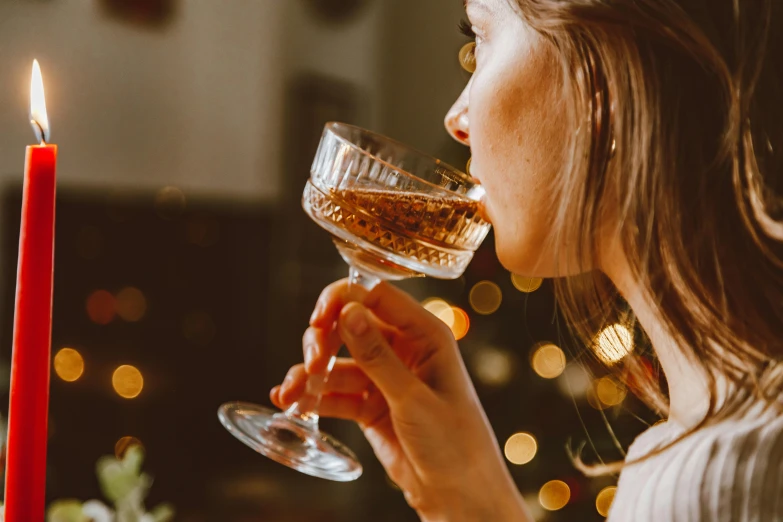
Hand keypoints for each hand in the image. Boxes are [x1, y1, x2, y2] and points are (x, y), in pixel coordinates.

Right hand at [270, 279, 530, 521]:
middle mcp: (404, 349)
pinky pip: (336, 392)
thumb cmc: (456, 444)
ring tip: (292, 393)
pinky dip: (314, 397)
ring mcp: (385, 378)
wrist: (460, 496)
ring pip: (338, 362)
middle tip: (311, 365)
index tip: (317, 320)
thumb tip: (348, 311)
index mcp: (426, 336)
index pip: (378, 297)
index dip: (343, 300)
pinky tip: (293, 404)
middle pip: (350, 326)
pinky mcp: (371, 405)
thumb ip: (377, 356)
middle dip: (323, 341)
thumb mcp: (413, 398)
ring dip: (312, 374)